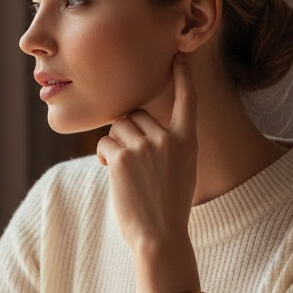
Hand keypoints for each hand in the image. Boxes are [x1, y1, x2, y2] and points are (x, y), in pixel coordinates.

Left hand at [95, 53, 199, 266]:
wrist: (160, 236)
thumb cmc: (167, 208)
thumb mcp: (180, 171)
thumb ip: (168, 146)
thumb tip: (140, 129)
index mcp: (187, 141)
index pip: (188, 100)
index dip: (183, 76)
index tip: (179, 56)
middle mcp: (168, 139)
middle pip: (137, 113)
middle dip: (128, 131)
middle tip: (132, 160)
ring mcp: (145, 146)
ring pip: (119, 125)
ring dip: (115, 143)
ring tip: (124, 170)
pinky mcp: (122, 156)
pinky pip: (105, 142)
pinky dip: (105, 156)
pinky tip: (113, 173)